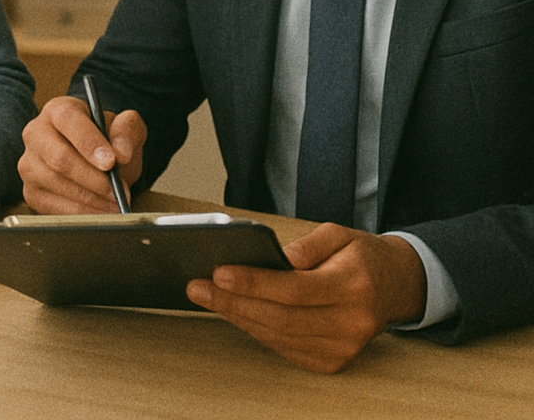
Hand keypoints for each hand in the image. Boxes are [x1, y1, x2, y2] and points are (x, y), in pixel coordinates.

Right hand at [18, 95, 145, 213]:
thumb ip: (127, 130)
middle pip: (59, 158)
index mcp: (58, 110)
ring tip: (115, 204)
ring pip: (56, 185)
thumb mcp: (124, 127)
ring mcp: (29, 165)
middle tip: (118, 191)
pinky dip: (81, 213)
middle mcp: (36, 134)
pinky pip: (54, 207)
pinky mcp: (31, 192)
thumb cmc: (106, 140)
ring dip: (90, 199)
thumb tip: (121, 153)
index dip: (89, 142)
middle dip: (93, 178)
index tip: (111, 162)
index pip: (68, 121)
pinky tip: (100, 211)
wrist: (94, 160)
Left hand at [185, 223, 427, 371]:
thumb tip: (278, 257)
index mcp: (353, 286)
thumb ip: (309, 244)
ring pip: (279, 336)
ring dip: (238, 316)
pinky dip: (256, 330)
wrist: (397, 287)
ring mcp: (343, 349)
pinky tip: (233, 311)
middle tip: (197, 286)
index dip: (254, 282)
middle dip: (233, 301)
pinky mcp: (333, 362)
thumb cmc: (361, 255)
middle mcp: (350, 324)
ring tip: (206, 296)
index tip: (219, 271)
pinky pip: (285, 348)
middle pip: (281, 318)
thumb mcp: (340, 233)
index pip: (295, 289)